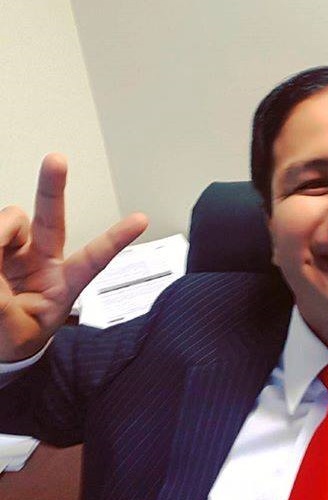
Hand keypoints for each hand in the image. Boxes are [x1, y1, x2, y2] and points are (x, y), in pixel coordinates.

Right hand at [0, 153, 147, 361]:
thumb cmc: (15, 338)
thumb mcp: (15, 331)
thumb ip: (3, 304)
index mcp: (64, 283)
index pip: (95, 258)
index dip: (116, 238)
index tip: (142, 219)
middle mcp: (42, 260)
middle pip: (51, 218)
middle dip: (52, 187)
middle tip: (56, 160)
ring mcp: (16, 251)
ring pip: (10, 220)